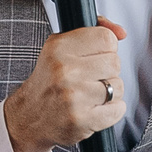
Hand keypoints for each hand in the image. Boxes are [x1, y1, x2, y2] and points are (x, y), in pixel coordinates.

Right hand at [2, 20, 127, 151]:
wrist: (29, 118)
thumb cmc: (49, 82)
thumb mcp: (61, 48)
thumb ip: (93, 32)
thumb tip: (122, 32)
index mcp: (59, 48)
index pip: (106, 38)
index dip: (107, 48)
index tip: (96, 56)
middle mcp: (65, 70)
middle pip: (115, 63)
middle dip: (107, 72)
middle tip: (89, 78)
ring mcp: (73, 96)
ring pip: (118, 87)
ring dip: (110, 93)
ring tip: (89, 95)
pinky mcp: (81, 119)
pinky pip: (117, 110)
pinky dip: (111, 111)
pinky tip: (93, 109)